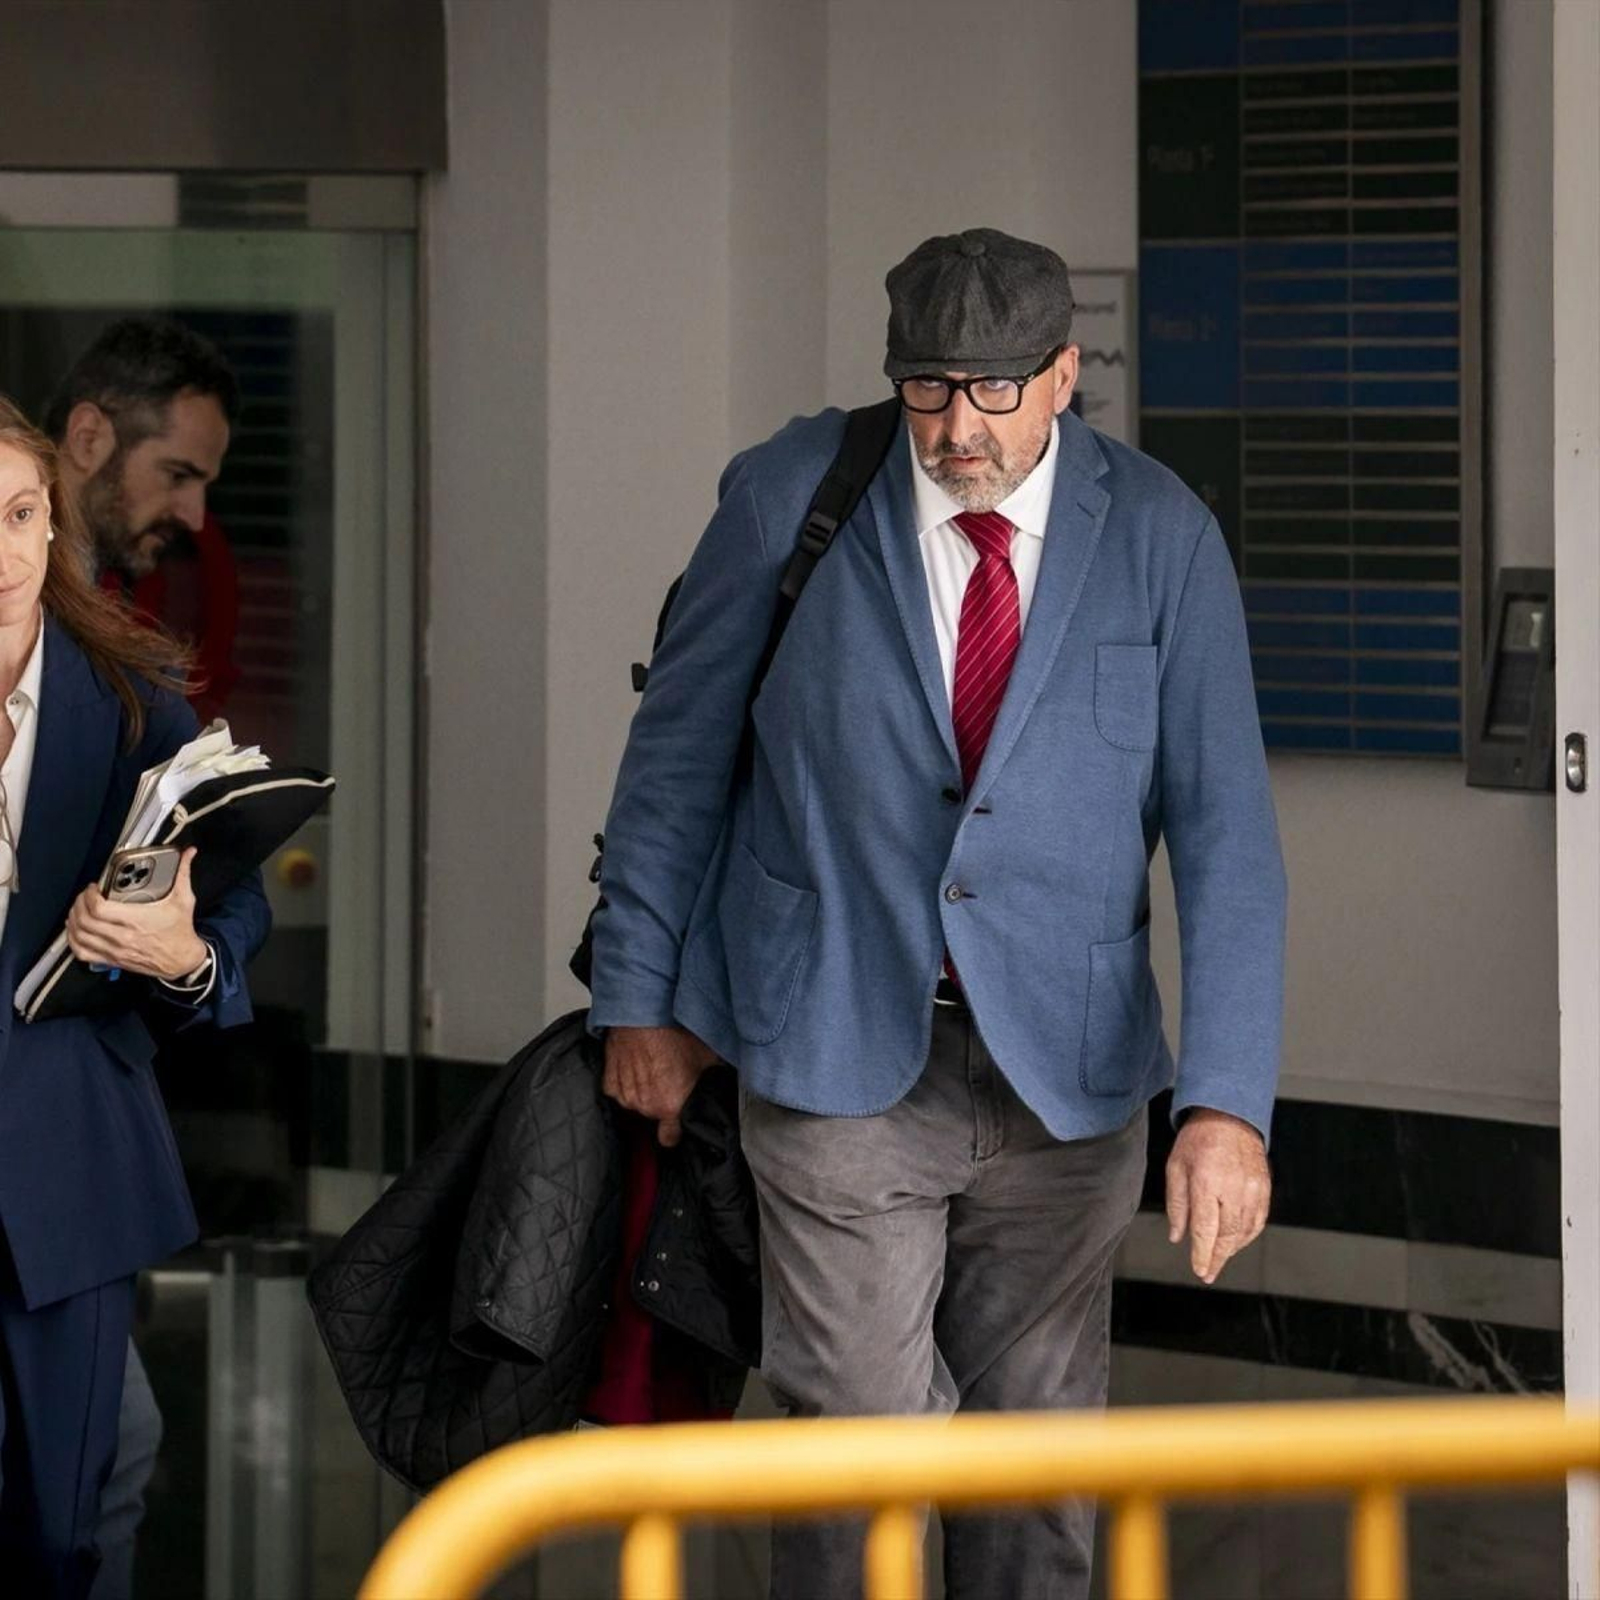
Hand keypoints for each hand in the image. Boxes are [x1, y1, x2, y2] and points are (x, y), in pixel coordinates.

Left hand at [66, 848, 208, 981]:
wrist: (183, 959)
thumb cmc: (180, 932)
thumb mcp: (184, 900)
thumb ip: (183, 873)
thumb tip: (188, 854)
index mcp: (137, 920)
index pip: (99, 908)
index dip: (89, 895)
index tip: (94, 887)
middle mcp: (122, 936)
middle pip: (85, 920)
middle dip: (79, 903)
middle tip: (84, 896)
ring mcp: (115, 949)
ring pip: (79, 935)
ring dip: (74, 920)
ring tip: (78, 909)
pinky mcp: (112, 960)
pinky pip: (83, 952)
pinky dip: (74, 941)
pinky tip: (76, 931)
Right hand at [602, 1025, 718, 1146]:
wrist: (643, 1012)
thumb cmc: (672, 1032)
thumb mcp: (707, 1055)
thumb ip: (714, 1077)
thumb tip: (724, 1080)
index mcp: (670, 1105)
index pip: (670, 1138)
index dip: (675, 1131)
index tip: (678, 1124)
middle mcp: (645, 1105)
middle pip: (654, 1114)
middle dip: (662, 1101)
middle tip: (670, 1079)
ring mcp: (625, 1094)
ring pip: (637, 1102)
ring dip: (643, 1091)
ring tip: (653, 1067)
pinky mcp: (609, 1081)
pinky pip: (620, 1089)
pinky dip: (626, 1080)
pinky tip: (636, 1063)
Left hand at [1165, 1108, 1270, 1284]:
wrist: (1229, 1116)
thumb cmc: (1198, 1140)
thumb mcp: (1176, 1167)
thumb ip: (1177, 1204)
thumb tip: (1177, 1236)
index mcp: (1207, 1183)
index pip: (1205, 1229)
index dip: (1202, 1254)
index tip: (1199, 1270)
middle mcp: (1233, 1189)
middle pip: (1227, 1236)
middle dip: (1218, 1258)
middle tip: (1208, 1273)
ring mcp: (1253, 1190)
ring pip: (1244, 1232)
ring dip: (1232, 1250)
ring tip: (1219, 1259)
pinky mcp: (1265, 1189)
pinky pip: (1258, 1221)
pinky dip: (1247, 1236)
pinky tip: (1236, 1242)